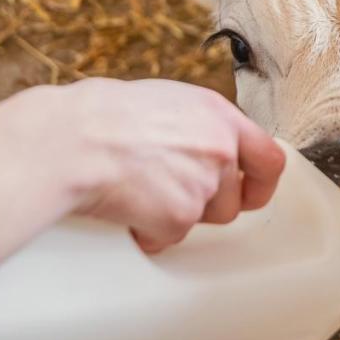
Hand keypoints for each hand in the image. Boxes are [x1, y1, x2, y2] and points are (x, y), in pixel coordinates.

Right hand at [0, 78, 285, 260]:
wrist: (70, 139)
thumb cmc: (100, 115)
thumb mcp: (162, 102)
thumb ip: (194, 126)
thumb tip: (197, 144)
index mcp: (218, 115)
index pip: (269, 158)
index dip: (261, 184)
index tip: (249, 193)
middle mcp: (220, 149)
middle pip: (233, 200)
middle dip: (205, 205)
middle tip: (169, 194)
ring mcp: (202, 184)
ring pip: (202, 220)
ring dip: (176, 216)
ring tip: (139, 190)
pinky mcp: (179, 217)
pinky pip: (168, 237)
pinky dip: (146, 231)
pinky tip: (124, 206)